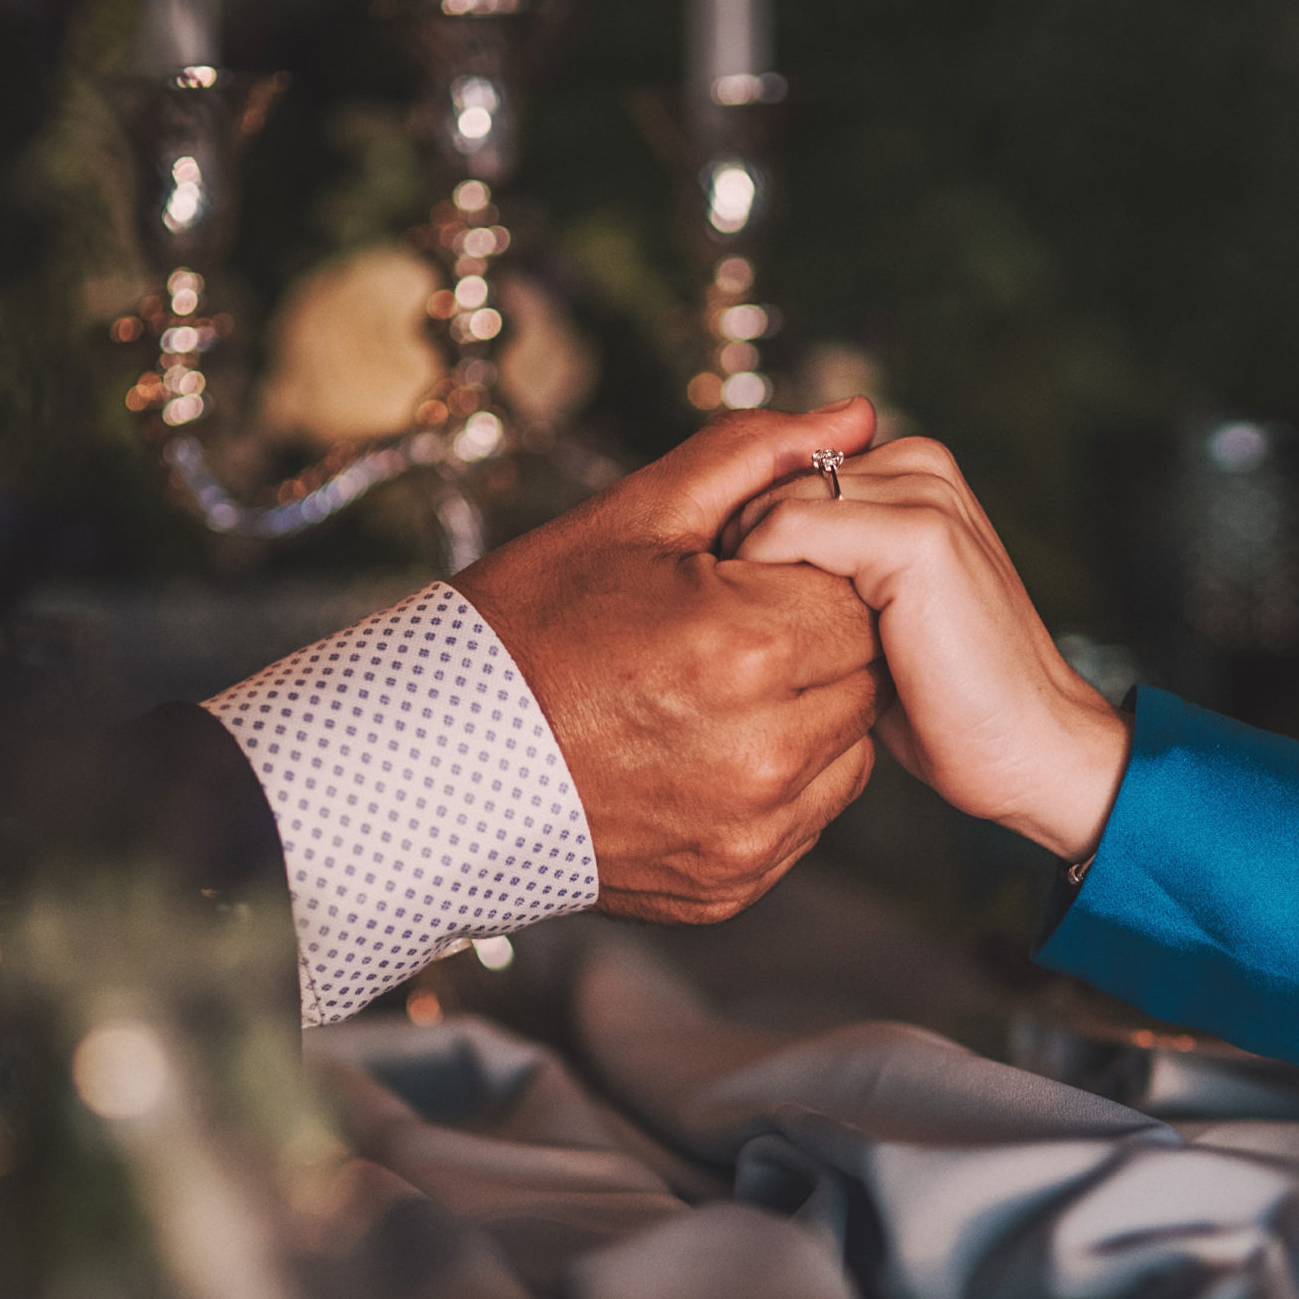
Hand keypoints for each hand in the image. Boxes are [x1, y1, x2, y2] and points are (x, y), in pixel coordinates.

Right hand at [455, 399, 884, 922]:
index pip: (859, 595)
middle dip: (813, 641)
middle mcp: (761, 756)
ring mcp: (749, 833)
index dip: (809, 576)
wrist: (434, 760)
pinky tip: (703, 747)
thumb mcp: (633, 517)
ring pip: (849, 748)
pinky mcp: (735, 883)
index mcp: (744, 652)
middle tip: (728, 629)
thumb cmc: (528, 626)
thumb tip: (856, 415)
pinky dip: (778, 779)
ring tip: (715, 689)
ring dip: (807, 711)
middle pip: (864, 673)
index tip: (749, 577)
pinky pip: (809, 816)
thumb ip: (755, 456)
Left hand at [721, 437, 1130, 862]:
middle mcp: (921, 466)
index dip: (741, 544)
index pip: (780, 473)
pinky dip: (762, 587)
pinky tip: (782, 650)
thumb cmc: (945, 701)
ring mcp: (925, 494)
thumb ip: (820, 568)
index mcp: (911, 474)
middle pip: (768, 483)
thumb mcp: (863, 619)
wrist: (1028, 750)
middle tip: (737, 642)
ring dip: (747, 578)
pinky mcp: (919, 534)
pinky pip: (787, 529)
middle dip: (736, 557)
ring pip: (771, 503)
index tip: (725, 618)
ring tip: (762, 651)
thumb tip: (721, 558)